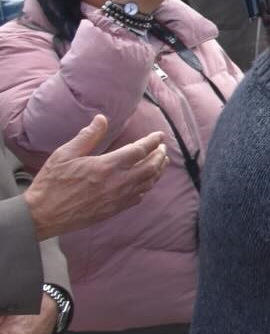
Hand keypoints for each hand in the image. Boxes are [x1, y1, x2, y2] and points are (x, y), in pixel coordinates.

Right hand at [25, 115, 166, 239]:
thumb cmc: (51, 183)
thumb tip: (102, 119)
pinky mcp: (114, 210)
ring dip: (157, 171)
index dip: (152, 141)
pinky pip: (139, 197)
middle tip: (162, 147)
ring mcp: (118, 198)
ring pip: (148, 183)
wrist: (43, 215)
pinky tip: (146, 182)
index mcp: (107, 166)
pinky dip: (147, 186)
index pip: (139, 150)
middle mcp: (118, 183)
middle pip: (150, 167)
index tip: (159, 135)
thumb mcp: (65, 154)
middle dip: (160, 155)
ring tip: (161, 162)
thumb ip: (87, 136)